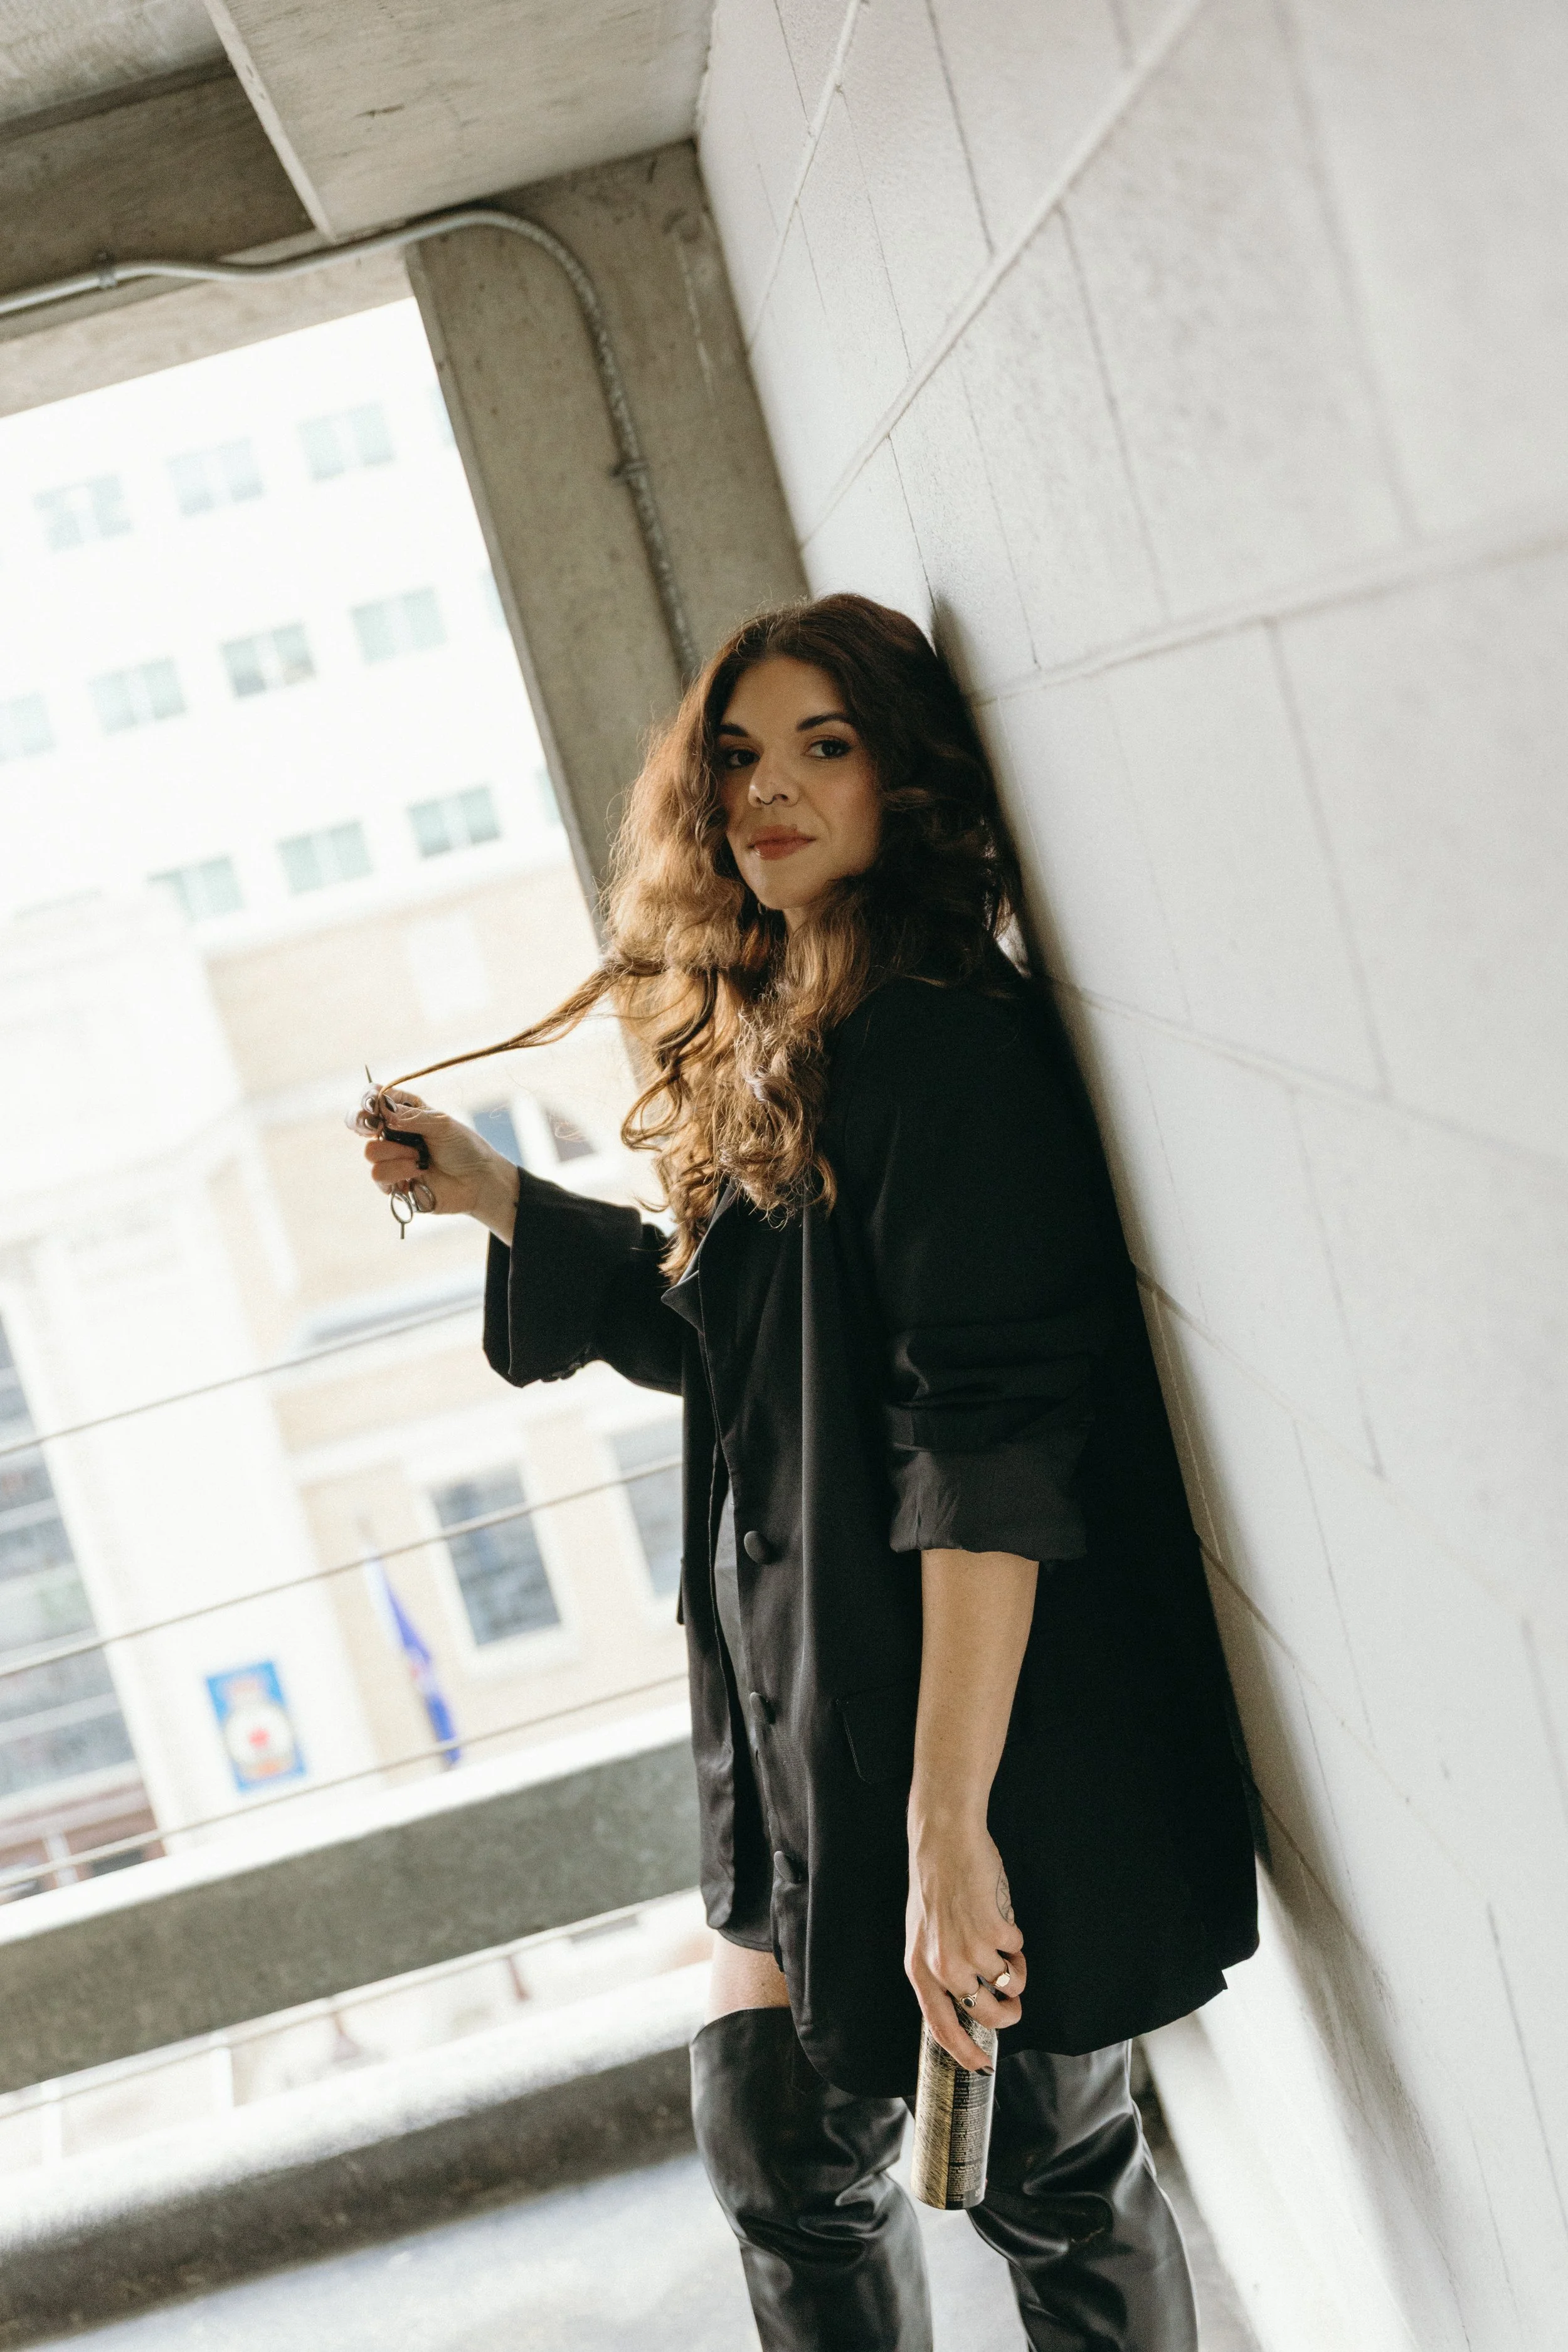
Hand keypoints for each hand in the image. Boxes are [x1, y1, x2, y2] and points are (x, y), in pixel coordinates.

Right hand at [359, 1090, 518, 1239]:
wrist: (479, 1181)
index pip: (374, 1099)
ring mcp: (392, 1158)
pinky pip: (379, 1175)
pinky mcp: (393, 1183)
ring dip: (396, 1154)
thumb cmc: (464, 1147)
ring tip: (419, 1158)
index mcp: (405, 1112)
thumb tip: (383, 1111)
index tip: (373, 1104)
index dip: (367, 1099)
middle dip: (362, 1122)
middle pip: (359, 1122)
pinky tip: (419, 1172)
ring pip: (370, 1152)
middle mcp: (394, 1133)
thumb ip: (411, 1117)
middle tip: (376, 1126)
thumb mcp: (441, 1124)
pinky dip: (400, 1172)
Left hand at [905, 1816, 1024, 2071]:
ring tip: (1001, 1940)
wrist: (944, 1842)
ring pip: (1009, 1983)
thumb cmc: (936, 1886)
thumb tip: (970, 2002)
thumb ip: (942, 1969)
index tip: (982, 2067)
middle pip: (985, 2013)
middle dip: (1008, 2014)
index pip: (940, 2026)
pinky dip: (1015, 1936)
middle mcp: (942, 1966)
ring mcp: (969, 1950)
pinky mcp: (994, 1932)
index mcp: (919, 1969)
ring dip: (1014, 1967)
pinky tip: (998, 1912)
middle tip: (1015, 2006)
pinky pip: (1018, 1950)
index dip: (963, 2051)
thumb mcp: (925, 1935)